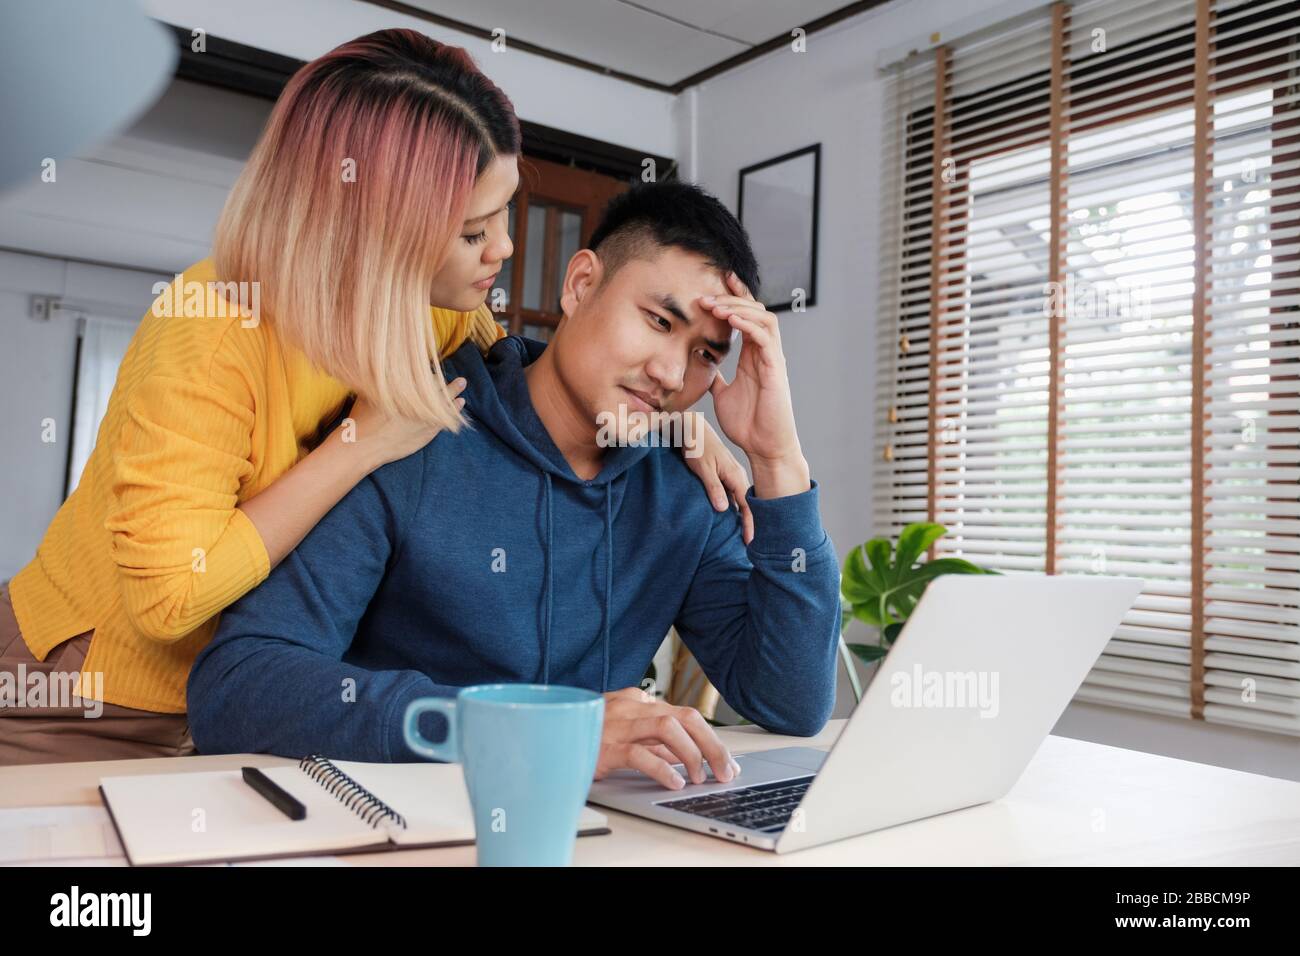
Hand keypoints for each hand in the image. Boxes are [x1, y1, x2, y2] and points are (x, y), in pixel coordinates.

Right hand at [339, 379, 466, 471]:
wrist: (364, 445)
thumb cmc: (363, 417)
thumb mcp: (370, 390)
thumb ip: (383, 379)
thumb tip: (387, 364)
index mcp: (406, 388)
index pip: (425, 376)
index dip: (430, 374)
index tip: (433, 372)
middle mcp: (419, 401)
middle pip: (439, 387)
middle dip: (448, 382)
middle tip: (461, 379)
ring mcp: (426, 417)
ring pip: (446, 402)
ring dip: (455, 392)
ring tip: (462, 384)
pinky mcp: (428, 432)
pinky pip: (447, 418)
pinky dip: (454, 409)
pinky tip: (460, 403)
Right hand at [594, 687, 742, 790]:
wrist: (545, 736)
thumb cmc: (584, 735)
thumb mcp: (622, 732)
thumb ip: (651, 741)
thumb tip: (684, 757)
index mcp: (636, 701)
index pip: (684, 714)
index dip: (710, 739)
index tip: (724, 761)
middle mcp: (631, 707)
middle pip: (684, 717)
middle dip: (711, 745)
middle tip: (724, 770)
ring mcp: (617, 724)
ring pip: (668, 729)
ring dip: (692, 754)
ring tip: (699, 777)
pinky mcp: (605, 746)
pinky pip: (640, 753)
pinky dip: (662, 769)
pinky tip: (673, 783)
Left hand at [680, 417, 753, 543]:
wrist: (690, 428)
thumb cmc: (695, 446)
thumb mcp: (702, 468)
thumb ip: (713, 488)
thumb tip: (724, 510)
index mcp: (735, 476)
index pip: (747, 506)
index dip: (750, 525)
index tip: (750, 542)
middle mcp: (737, 476)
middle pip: (746, 505)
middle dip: (750, 524)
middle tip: (750, 546)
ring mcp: (731, 476)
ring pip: (739, 501)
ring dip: (741, 516)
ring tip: (743, 536)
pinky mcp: (723, 475)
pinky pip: (732, 495)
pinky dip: (733, 507)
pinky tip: (730, 517)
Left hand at [702, 273, 808, 497]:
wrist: (763, 448)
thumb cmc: (747, 424)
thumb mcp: (722, 395)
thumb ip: (716, 378)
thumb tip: (701, 368)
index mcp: (752, 356)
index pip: (746, 316)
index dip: (735, 297)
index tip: (718, 281)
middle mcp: (764, 353)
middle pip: (756, 310)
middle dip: (732, 298)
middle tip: (706, 294)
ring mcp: (772, 359)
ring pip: (763, 318)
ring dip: (739, 309)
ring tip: (716, 306)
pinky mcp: (776, 369)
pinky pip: (766, 338)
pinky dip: (749, 325)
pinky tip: (731, 321)